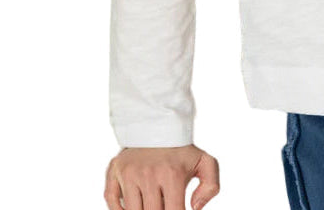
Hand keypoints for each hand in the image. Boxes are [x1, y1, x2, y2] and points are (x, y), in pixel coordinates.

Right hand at [104, 144, 219, 209]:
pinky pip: (112, 204)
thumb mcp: (204, 162)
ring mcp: (128, 174)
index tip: (178, 208)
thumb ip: (211, 186)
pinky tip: (135, 203)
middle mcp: (148, 175)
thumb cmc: (181, 150)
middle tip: (164, 202)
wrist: (158, 122)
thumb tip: (194, 208)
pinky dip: (121, 209)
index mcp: (172, 175)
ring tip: (151, 201)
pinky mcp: (114, 171)